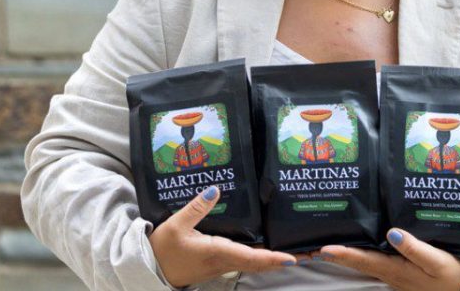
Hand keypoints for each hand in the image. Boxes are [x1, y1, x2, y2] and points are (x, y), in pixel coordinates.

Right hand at [148, 186, 296, 287]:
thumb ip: (197, 206)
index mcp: (216, 252)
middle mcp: (224, 262)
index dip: (271, 258)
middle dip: (282, 260)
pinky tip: (270, 251)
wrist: (152, 270)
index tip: (291, 258)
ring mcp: (223, 265)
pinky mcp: (219, 264)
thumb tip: (217, 188)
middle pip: (259, 263)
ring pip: (254, 264)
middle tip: (308, 254)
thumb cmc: (164, 248)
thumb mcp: (177, 225)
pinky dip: (261, 259)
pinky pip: (245, 262)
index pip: (249, 257)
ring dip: (274, 260)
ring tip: (296, 251)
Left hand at [319, 228, 459, 290]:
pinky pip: (374, 261)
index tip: (322, 249)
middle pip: (356, 262)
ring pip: (363, 262)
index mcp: (396, 269)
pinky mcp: (400, 270)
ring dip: (343, 255)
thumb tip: (391, 232)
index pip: (364, 260)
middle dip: (332, 255)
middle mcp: (390, 273)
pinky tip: (353, 246)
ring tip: (320, 246)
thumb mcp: (437, 261)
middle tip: (307, 248)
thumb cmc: (454, 275)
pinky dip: (359, 254)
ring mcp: (394, 273)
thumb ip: (414, 248)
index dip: (342, 254)